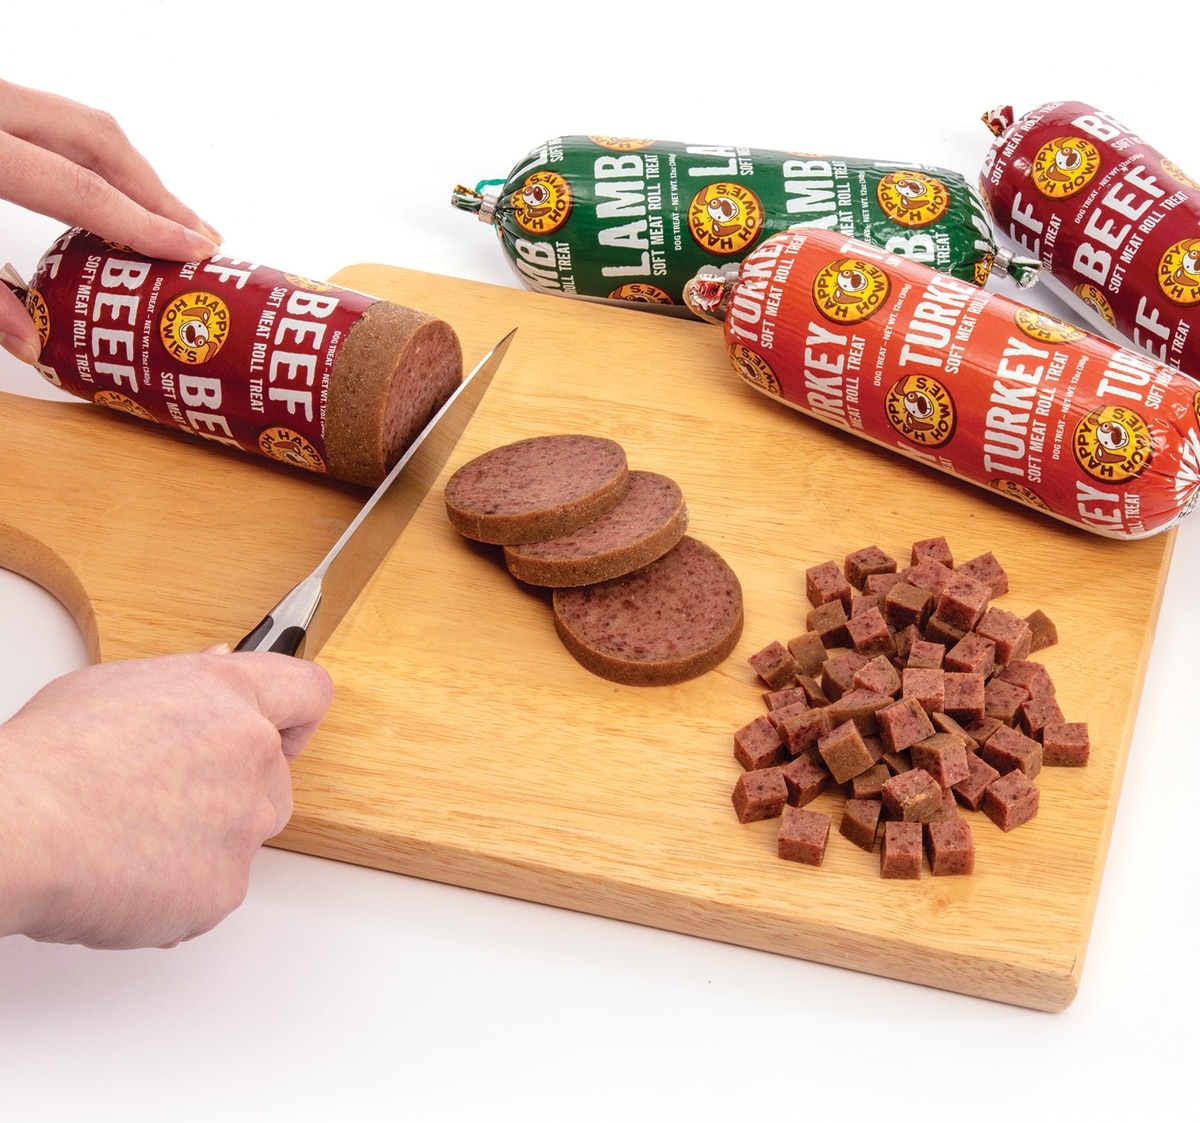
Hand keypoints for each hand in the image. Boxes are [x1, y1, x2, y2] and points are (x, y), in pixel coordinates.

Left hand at [0, 78, 221, 365]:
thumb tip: (32, 341)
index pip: (80, 186)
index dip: (144, 224)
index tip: (196, 250)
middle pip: (99, 142)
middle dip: (159, 194)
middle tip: (204, 240)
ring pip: (84, 123)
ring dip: (136, 172)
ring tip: (175, 219)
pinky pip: (58, 119)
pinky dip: (98, 156)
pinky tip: (117, 190)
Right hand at [0, 651, 332, 948]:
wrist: (19, 829)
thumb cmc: (49, 759)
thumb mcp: (113, 687)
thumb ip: (184, 683)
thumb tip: (216, 667)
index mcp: (227, 693)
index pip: (307, 693)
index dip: (296, 717)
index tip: (285, 733)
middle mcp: (252, 751)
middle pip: (275, 776)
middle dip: (234, 790)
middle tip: (165, 799)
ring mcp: (245, 820)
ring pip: (245, 835)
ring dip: (208, 841)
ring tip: (132, 837)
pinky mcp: (227, 885)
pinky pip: (215, 889)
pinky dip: (180, 891)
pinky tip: (128, 874)